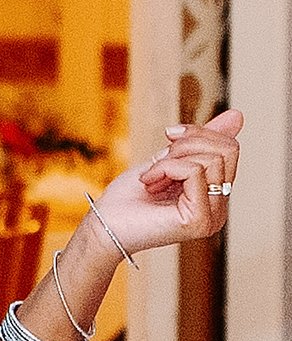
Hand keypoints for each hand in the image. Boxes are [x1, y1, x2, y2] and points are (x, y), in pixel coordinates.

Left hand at [97, 105, 240, 255]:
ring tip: (152, 177)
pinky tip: (150, 182)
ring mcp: (212, 216)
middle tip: (159, 159)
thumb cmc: (129, 197)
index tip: (169, 135)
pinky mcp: (199, 220)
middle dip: (188, 144)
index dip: (197, 133)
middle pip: (227, 150)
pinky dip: (166, 168)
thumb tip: (238, 115)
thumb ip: (201, 142)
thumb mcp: (168, 159)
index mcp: (215, 195)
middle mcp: (219, 208)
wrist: (103, 225)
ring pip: (212, 159)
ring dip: (172, 159)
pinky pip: (194, 171)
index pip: (229, 148)